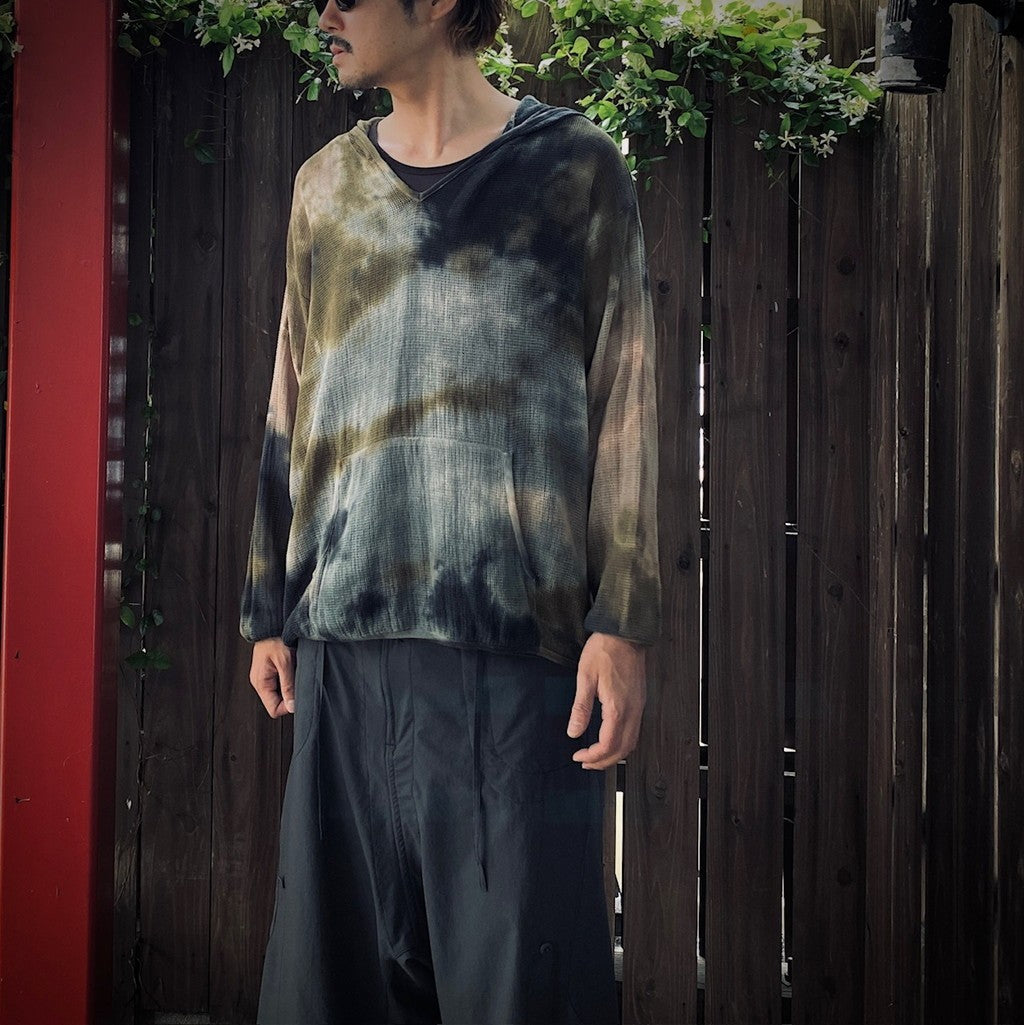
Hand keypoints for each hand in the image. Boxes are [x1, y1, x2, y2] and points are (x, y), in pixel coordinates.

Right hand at [249, 638, 297, 718]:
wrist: (272, 623)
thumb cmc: (276, 639)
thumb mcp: (285, 663)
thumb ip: (288, 686)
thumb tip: (292, 707)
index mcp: (261, 683)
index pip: (273, 709)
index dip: (288, 706)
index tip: (298, 695)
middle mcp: (260, 682)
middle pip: (277, 702)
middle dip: (290, 695)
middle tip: (298, 680)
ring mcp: (264, 677)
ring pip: (280, 692)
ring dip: (290, 686)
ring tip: (294, 671)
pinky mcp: (269, 671)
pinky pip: (280, 682)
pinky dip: (288, 679)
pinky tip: (293, 668)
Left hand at [567, 632, 647, 769]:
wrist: (625, 633)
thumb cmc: (604, 651)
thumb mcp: (585, 677)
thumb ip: (581, 708)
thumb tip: (574, 732)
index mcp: (618, 708)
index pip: (608, 745)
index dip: (593, 757)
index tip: (578, 756)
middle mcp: (633, 711)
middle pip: (623, 750)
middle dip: (604, 761)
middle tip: (586, 761)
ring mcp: (639, 707)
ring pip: (632, 742)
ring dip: (615, 753)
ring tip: (596, 754)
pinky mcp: (640, 701)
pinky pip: (635, 731)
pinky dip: (622, 742)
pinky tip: (610, 738)